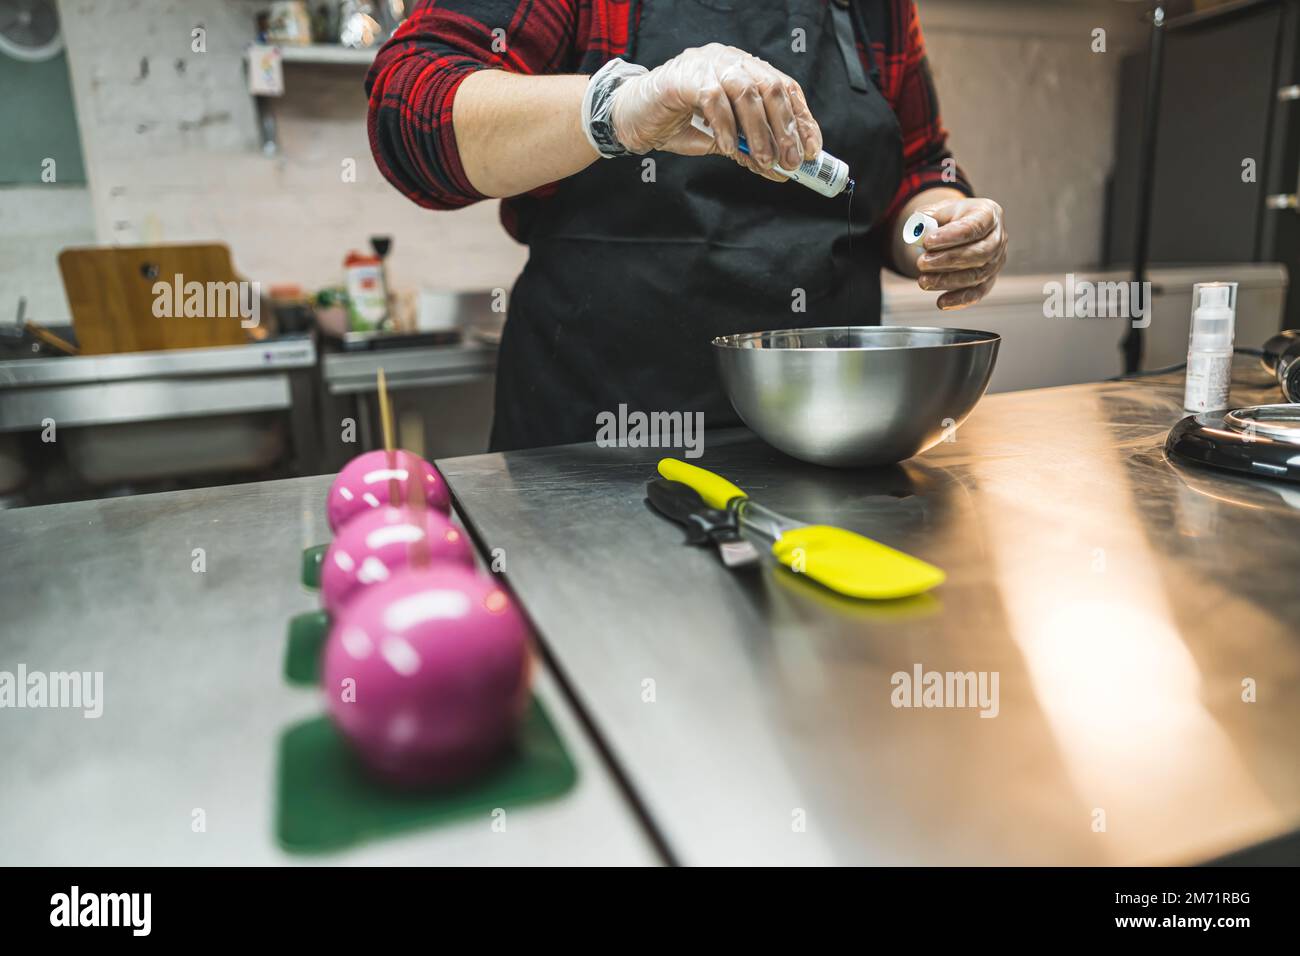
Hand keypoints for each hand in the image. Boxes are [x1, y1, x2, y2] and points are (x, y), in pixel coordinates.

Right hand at [611, 43, 821, 181]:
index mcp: (745, 70)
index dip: (801, 120)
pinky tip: (729, 148)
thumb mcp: (722, 140)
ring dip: (759, 132)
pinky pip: (714, 99)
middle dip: (785, 128)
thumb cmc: (678, 125)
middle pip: (771, 88)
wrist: (632, 118)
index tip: (812, 150)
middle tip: (790, 161)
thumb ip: (749, 148)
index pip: (785, 89)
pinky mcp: (685, 77)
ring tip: (763, 160)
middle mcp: (731, 61)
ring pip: (746, 92)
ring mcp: (708, 64)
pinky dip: (726, 127)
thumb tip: (780, 169)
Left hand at [915, 198, 1007, 309]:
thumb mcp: (939, 210)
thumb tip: (916, 231)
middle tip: (922, 263)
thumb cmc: (950, 219)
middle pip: (979, 253)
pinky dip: (959, 300)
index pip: (974, 227)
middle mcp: (998, 238)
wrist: (957, 230)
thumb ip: (927, 217)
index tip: (927, 242)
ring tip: (923, 281)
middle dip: (948, 260)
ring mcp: (996, 261)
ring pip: (976, 275)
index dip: (950, 236)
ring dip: (947, 280)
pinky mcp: (989, 280)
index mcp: (988, 214)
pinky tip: (941, 302)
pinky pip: (977, 293)